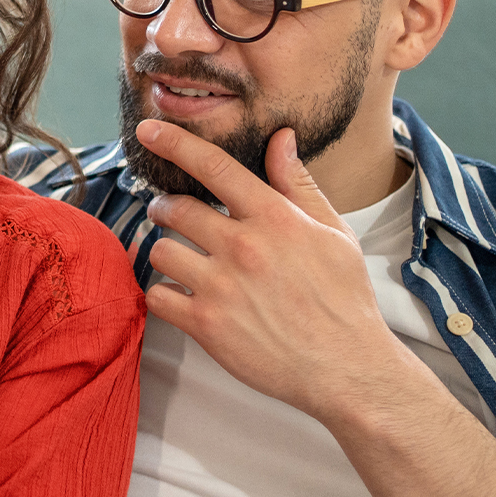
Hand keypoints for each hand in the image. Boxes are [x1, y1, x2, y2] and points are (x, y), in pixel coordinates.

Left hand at [135, 120, 412, 419]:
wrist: (347, 368)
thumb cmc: (343, 299)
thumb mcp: (334, 234)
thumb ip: (298, 185)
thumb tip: (280, 139)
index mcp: (276, 220)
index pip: (215, 167)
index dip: (175, 143)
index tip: (148, 129)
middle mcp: (245, 247)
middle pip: (175, 208)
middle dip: (165, 207)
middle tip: (172, 215)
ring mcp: (222, 286)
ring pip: (160, 250)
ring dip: (165, 252)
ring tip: (183, 260)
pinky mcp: (206, 324)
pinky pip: (157, 294)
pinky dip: (164, 294)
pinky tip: (183, 296)